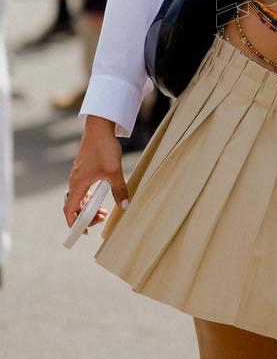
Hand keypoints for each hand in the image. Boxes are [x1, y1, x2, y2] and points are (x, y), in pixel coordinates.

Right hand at [63, 116, 128, 232]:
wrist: (99, 127)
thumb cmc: (104, 148)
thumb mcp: (114, 171)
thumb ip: (119, 190)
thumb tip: (124, 206)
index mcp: (78, 184)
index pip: (70, 211)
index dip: (75, 224)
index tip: (85, 231)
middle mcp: (74, 181)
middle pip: (74, 206)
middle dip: (86, 216)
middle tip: (102, 218)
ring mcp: (77, 174)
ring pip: (78, 197)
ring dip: (88, 206)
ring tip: (103, 209)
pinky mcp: (82, 168)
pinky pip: (82, 188)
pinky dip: (89, 196)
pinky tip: (101, 194)